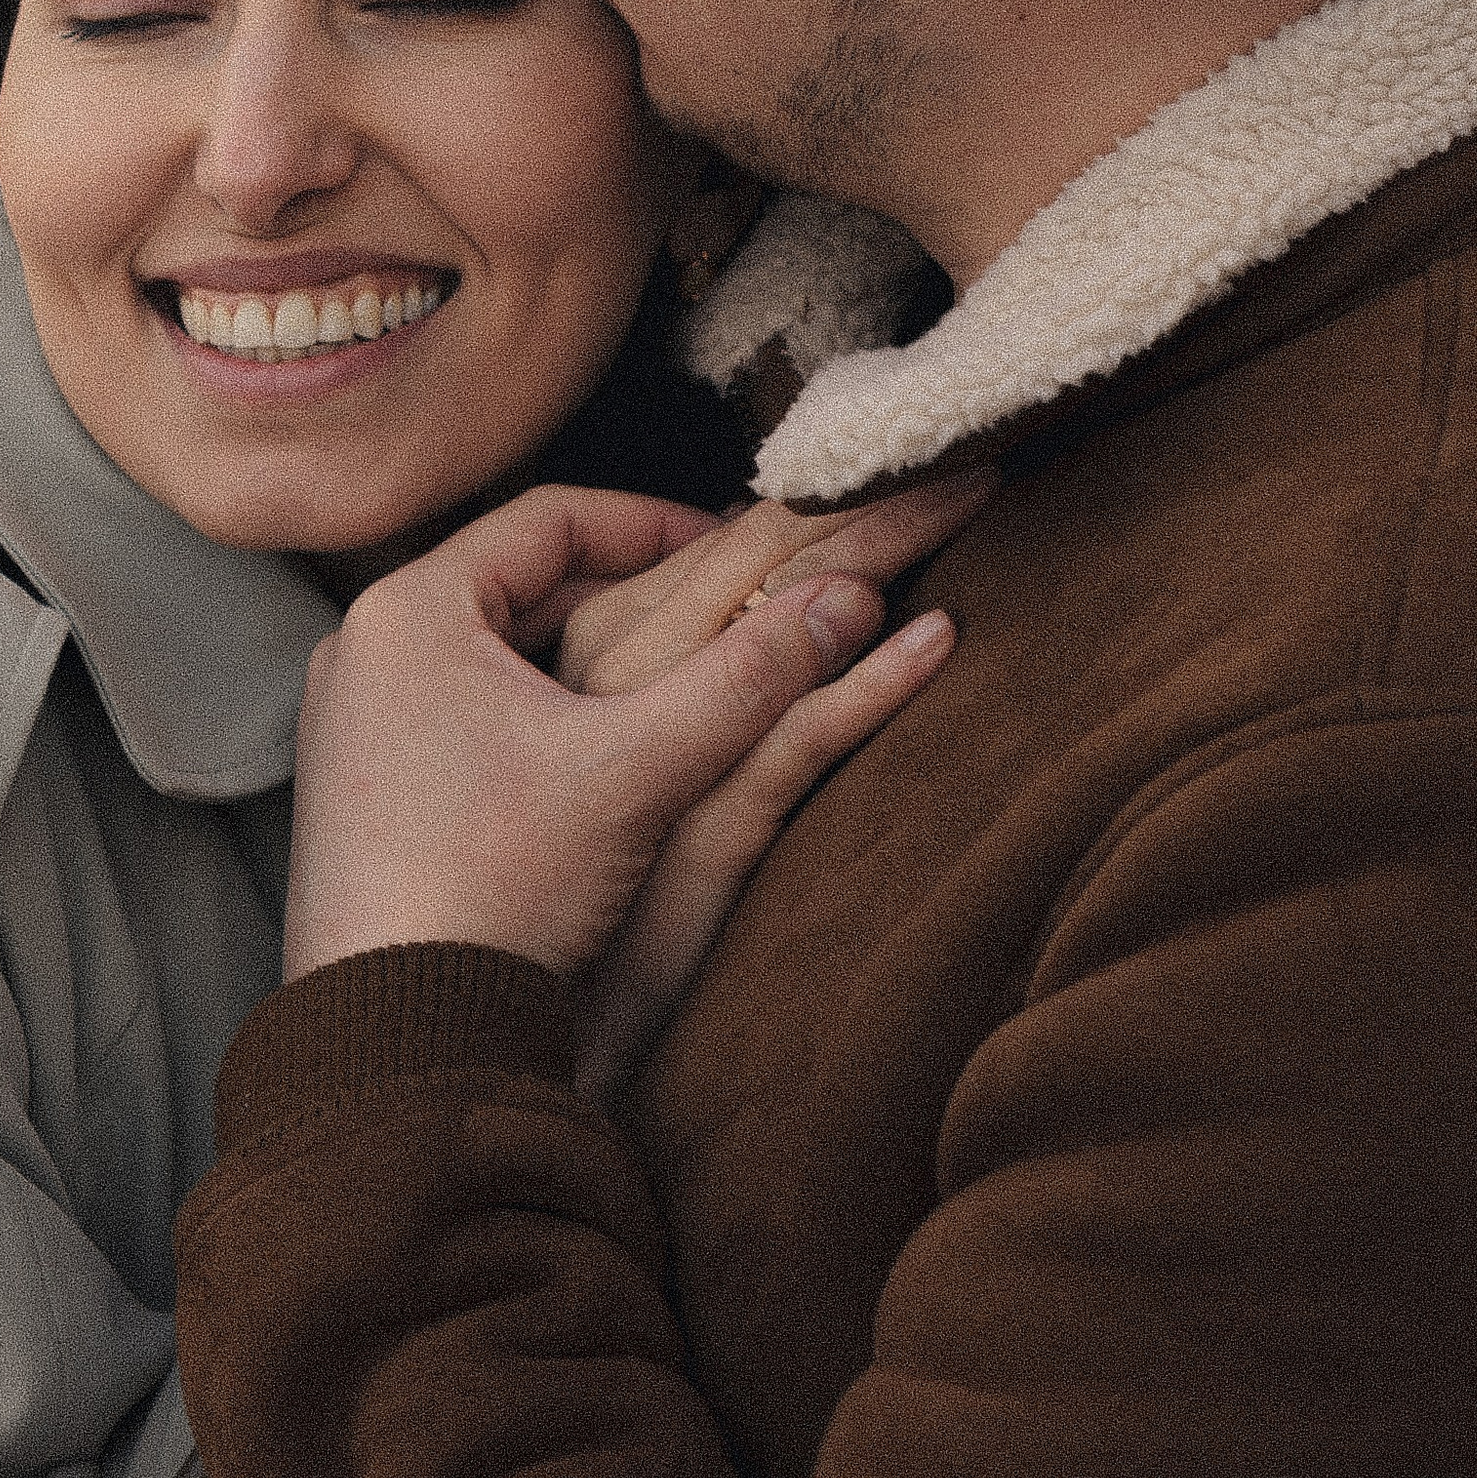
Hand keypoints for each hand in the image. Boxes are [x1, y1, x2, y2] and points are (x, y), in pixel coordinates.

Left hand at [281, 482, 976, 995]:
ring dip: (584, 659)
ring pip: (495, 655)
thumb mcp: (639, 770)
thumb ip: (749, 677)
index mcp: (408, 612)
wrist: (399, 1043)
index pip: (549, 518)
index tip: (736, 545)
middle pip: (519, 584)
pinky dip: (540, 719)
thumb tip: (852, 598)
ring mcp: (350, 727)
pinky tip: (603, 765)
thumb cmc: (499, 889)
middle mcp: (361, 652)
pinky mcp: (359, 794)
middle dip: (625, 593)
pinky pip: (464, 716)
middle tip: (716, 612)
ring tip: (672, 685)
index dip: (655, 523)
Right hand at [559, 479, 992, 1089]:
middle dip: (867, 497)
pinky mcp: (701, 833)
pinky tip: (938, 640)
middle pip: (758, 559)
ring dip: (879, 550)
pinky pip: (797, 738)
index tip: (901, 465)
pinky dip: (873, 684)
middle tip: (965, 458)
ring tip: (969, 497)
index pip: (720, 543)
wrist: (507, 1020)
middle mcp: (614, 680)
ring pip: (779, 621)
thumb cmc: (590, 895)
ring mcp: (656, 754)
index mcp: (592, 651)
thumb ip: (700, 681)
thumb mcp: (639, 769)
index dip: (815, 497)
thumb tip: (797, 603)